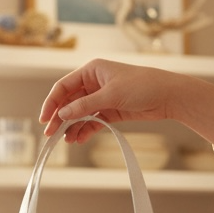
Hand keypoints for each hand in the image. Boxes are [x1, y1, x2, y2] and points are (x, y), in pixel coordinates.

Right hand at [39, 58, 181, 143]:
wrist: (169, 96)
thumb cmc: (143, 86)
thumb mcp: (111, 95)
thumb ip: (84, 106)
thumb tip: (62, 115)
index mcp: (91, 71)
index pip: (63, 87)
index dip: (51, 103)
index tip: (44, 120)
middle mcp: (94, 83)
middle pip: (69, 102)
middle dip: (60, 119)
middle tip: (51, 135)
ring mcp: (101, 98)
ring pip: (79, 114)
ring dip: (72, 127)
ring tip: (68, 141)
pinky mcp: (109, 111)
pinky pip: (91, 122)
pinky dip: (84, 131)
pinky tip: (79, 140)